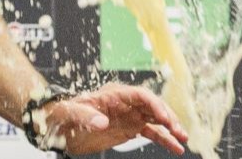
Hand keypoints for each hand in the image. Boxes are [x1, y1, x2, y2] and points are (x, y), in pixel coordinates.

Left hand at [37, 84, 189, 155]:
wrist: (58, 126)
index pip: (139, 95)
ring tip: (183, 139)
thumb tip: (102, 122)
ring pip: (156, 118)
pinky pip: (151, 133)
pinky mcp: (129, 128)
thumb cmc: (61, 114)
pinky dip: (164, 140)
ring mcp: (129, 115)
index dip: (153, 104)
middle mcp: (124, 103)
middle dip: (167, 116)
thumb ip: (85, 115)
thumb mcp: (69, 113)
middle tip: (178, 130)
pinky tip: (176, 148)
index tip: (164, 118)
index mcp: (112, 95)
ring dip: (170, 128)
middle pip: (152, 105)